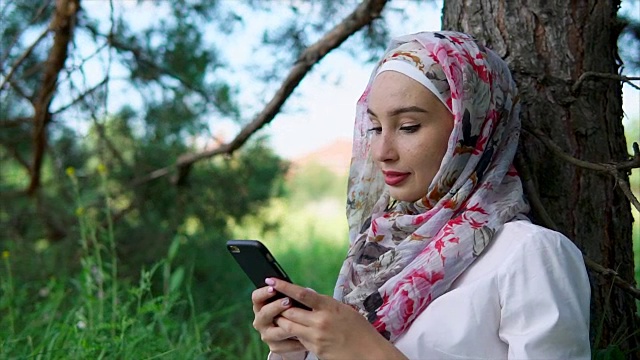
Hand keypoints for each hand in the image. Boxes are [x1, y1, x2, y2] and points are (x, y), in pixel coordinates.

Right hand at [251, 284, 306, 354]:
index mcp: (261, 306)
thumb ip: (291, 296)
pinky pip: (285, 345)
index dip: (263, 292)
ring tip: (300, 320)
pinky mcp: (275, 347)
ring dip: (288, 325)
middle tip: (288, 301)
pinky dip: (296, 341)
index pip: (256, 297)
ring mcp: (266, 335)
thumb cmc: (293, 310)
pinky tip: (306, 336)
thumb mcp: (290, 301)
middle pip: (264, 313)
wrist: (295, 332)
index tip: (273, 288)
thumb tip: (304, 289)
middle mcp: (260, 321)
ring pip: (276, 331)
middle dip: (276, 306)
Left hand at [268, 278, 406, 359]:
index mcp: (329, 307)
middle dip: (279, 308)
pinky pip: (299, 340)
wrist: (369, 352)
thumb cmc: (358, 329)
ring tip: (280, 317)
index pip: (301, 293)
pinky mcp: (315, 350)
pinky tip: (297, 332)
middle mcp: (320, 321)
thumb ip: (324, 304)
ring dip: (283, 321)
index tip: (271, 280)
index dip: (283, 286)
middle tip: (273, 302)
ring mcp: (316, 337)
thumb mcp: (343, 310)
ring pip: (289, 327)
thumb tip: (306, 297)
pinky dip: (295, 334)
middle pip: (289, 312)